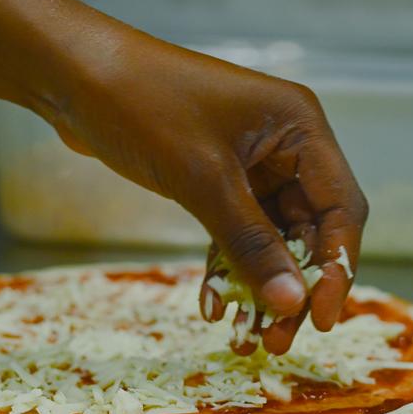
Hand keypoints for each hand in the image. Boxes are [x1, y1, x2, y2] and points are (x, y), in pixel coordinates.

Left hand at [38, 23, 366, 353]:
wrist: (71, 73)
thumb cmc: (143, 106)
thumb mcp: (203, 179)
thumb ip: (251, 243)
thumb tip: (292, 304)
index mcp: (300, 127)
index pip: (341, 208)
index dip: (337, 267)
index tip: (323, 320)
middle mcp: (285, 143)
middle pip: (310, 229)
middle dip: (294, 286)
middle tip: (276, 340)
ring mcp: (251, 161)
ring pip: (272, 238)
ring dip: (261, 285)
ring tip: (247, 337)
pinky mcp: (217, 176)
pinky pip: (237, 232)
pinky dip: (228, 267)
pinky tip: (213, 305)